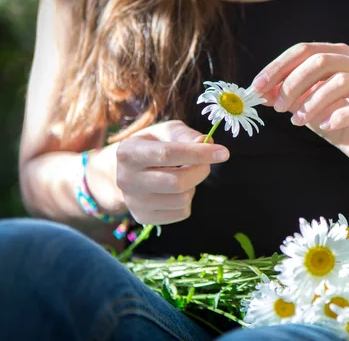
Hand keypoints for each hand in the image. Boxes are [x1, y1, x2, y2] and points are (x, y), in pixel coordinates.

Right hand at [90, 120, 229, 224]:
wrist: (125, 171)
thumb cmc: (152, 146)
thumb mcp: (165, 132)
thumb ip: (187, 135)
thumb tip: (208, 143)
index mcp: (129, 152)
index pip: (168, 154)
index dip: (198, 153)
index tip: (224, 153)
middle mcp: (127, 179)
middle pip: (177, 182)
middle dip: (201, 170)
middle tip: (206, 163)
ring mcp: (134, 202)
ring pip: (182, 199)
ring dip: (193, 186)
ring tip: (184, 175)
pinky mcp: (144, 217)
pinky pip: (181, 213)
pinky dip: (188, 200)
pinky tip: (177, 190)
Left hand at [252, 42, 348, 167]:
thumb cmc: (332, 117)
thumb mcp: (302, 104)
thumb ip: (283, 95)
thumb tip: (258, 92)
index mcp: (338, 54)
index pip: (304, 50)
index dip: (278, 67)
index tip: (257, 87)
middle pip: (321, 62)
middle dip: (293, 84)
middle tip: (277, 107)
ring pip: (340, 82)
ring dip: (312, 102)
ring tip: (297, 121)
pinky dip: (338, 116)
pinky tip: (324, 125)